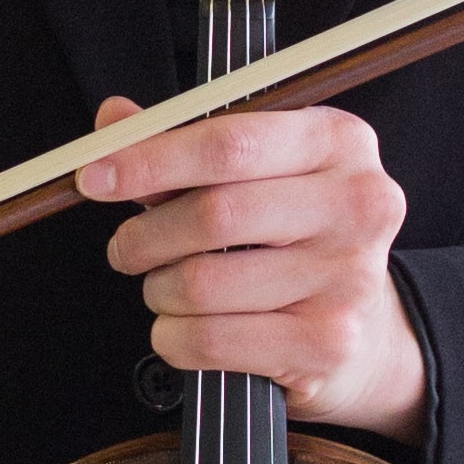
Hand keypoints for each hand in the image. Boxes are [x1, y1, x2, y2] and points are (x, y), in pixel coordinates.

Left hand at [78, 98, 428, 444]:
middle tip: (126, 247)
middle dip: (146, 235)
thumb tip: (113, 121)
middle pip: (213, 213)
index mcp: (338, 141)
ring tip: (165, 287)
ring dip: (159, 290)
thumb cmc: (296, 236)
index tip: (95, 176)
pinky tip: (181, 327)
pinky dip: (174, 336)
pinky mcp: (329, 342)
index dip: (150, 160)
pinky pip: (213, 340)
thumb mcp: (254, 172)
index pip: (228, 142)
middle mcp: (357, 203)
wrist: (368, 331)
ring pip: (204, 282)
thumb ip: (183, 143)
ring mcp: (348, 276)